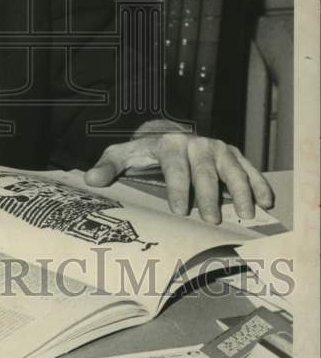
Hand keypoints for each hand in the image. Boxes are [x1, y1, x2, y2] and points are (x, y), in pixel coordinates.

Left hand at [84, 121, 273, 223]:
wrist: (166, 136)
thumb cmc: (143, 154)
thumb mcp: (123, 156)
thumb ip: (108, 167)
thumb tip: (90, 180)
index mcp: (168, 144)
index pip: (174, 167)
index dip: (178, 188)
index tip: (180, 210)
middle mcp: (196, 143)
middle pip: (205, 171)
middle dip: (210, 195)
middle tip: (212, 221)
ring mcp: (217, 147)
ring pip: (232, 168)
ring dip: (241, 190)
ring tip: (248, 214)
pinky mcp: (232, 153)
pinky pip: (249, 167)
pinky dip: (259, 183)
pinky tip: (266, 202)